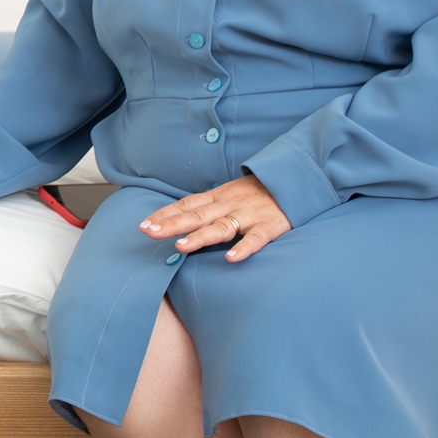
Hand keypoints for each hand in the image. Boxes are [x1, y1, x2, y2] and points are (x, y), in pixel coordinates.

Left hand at [140, 173, 290, 261]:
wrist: (294, 178)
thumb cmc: (258, 192)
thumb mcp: (228, 194)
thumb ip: (207, 207)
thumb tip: (179, 219)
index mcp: (217, 197)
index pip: (186, 205)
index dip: (164, 214)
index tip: (143, 225)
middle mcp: (229, 205)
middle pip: (196, 215)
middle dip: (171, 224)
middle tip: (148, 232)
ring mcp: (249, 215)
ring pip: (221, 227)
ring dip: (200, 237)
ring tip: (180, 246)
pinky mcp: (270, 225)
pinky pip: (256, 238)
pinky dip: (244, 248)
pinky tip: (230, 258)